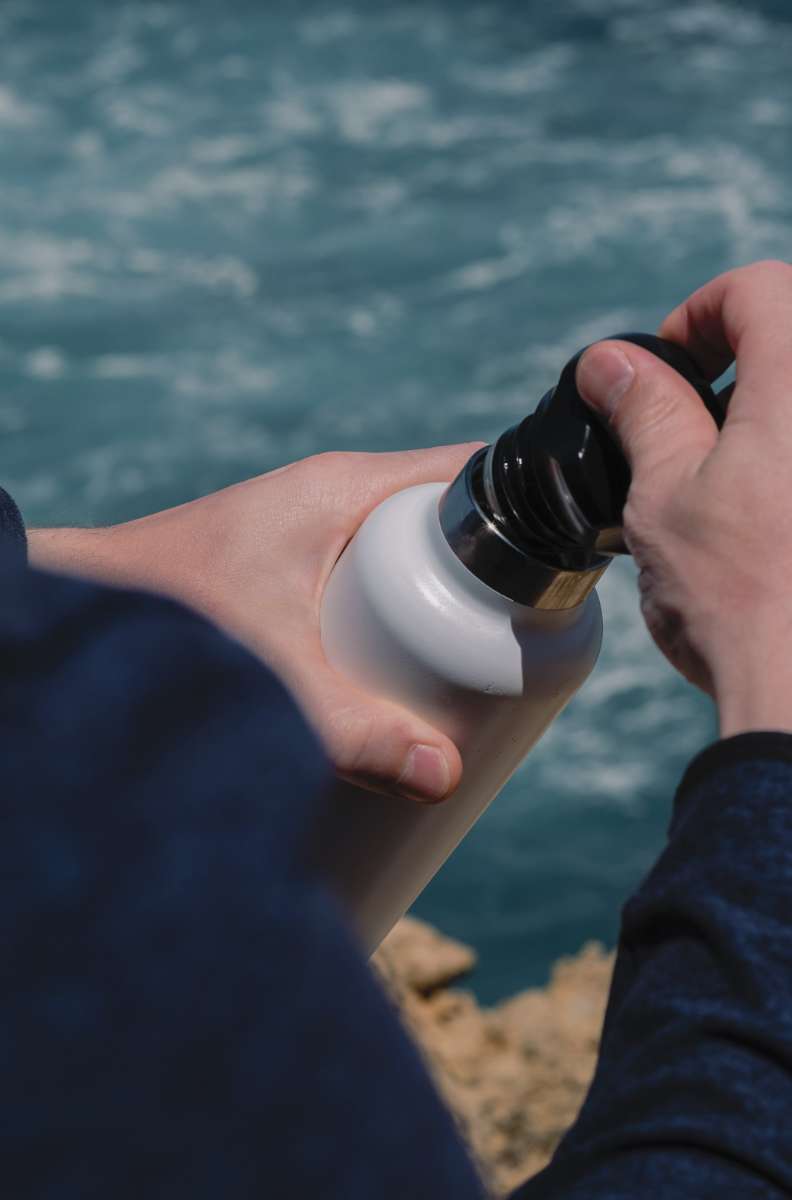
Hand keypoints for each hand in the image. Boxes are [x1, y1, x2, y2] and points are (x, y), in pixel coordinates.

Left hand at [29, 445, 481, 800]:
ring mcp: (312, 527)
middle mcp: (334, 496)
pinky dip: (402, 612)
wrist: (77, 609)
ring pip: (409, 552)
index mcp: (345, 487)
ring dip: (445, 601)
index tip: (562, 582)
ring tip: (480, 668)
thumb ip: (355, 730)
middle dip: (492, 581)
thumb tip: (448, 777)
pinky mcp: (293, 564)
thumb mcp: (275, 674)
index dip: (525, 518)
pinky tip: (409, 666)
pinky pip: (374, 574)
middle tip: (525, 651)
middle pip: (449, 524)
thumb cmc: (164, 616)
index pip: (469, 474)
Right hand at [575, 259, 791, 737]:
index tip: (667, 370)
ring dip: (763, 425)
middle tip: (691, 431)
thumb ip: (644, 410)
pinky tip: (768, 526)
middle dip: (737, 370)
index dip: (699, 313)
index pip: (761, 288)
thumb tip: (609, 363)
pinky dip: (780, 471)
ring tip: (726, 488)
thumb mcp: (665, 495)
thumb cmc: (738, 600)